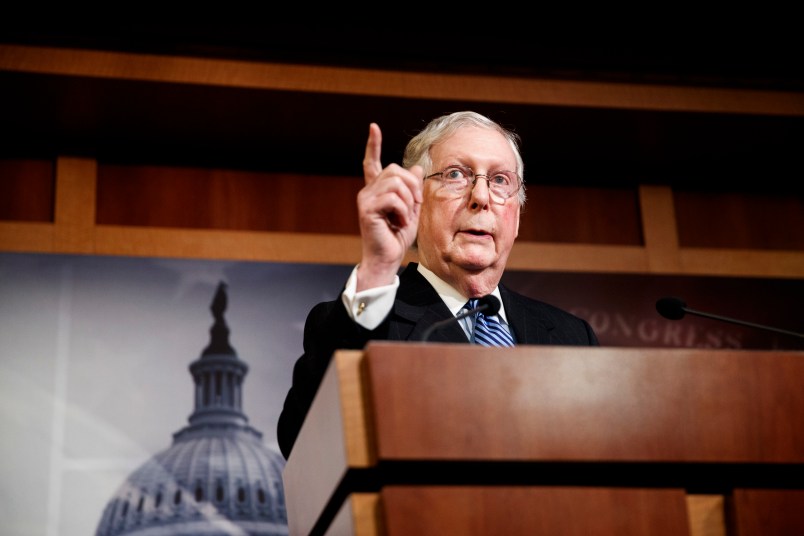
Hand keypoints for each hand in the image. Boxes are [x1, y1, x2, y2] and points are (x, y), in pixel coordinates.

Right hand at [356, 122, 422, 290]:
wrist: (387, 259)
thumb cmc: (397, 237)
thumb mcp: (412, 210)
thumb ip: (413, 190)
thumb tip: (416, 168)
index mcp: (377, 191)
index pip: (371, 162)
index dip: (373, 144)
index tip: (374, 127)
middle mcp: (368, 191)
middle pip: (395, 170)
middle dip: (413, 187)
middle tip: (414, 207)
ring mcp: (366, 199)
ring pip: (396, 183)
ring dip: (409, 201)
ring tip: (405, 217)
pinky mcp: (367, 209)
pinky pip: (393, 198)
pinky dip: (403, 210)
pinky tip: (398, 222)